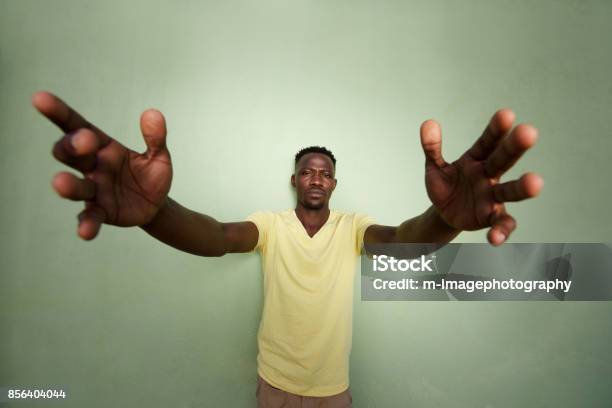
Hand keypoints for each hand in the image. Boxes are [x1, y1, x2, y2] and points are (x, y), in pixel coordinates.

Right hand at [33, 91, 172, 239]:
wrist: (157, 204)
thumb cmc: (150, 174)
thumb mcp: (158, 155)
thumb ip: (155, 137)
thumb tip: (153, 114)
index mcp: (103, 147)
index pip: (76, 125)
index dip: (58, 112)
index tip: (39, 98)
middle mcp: (92, 167)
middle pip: (70, 153)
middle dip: (72, 146)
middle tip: (85, 141)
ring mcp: (95, 191)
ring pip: (76, 187)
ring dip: (68, 185)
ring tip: (61, 183)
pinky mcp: (102, 212)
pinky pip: (90, 217)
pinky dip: (86, 224)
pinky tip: (85, 231)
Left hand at [420, 109, 542, 245]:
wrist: (444, 212)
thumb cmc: (445, 185)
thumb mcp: (435, 167)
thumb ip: (432, 148)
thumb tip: (428, 123)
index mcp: (477, 159)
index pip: (488, 141)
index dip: (496, 129)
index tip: (506, 113)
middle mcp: (490, 175)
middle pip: (503, 160)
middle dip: (515, 147)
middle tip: (529, 132)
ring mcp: (493, 197)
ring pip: (510, 191)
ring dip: (523, 187)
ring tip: (535, 183)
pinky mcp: (490, 217)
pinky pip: (500, 223)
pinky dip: (501, 230)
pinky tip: (495, 238)